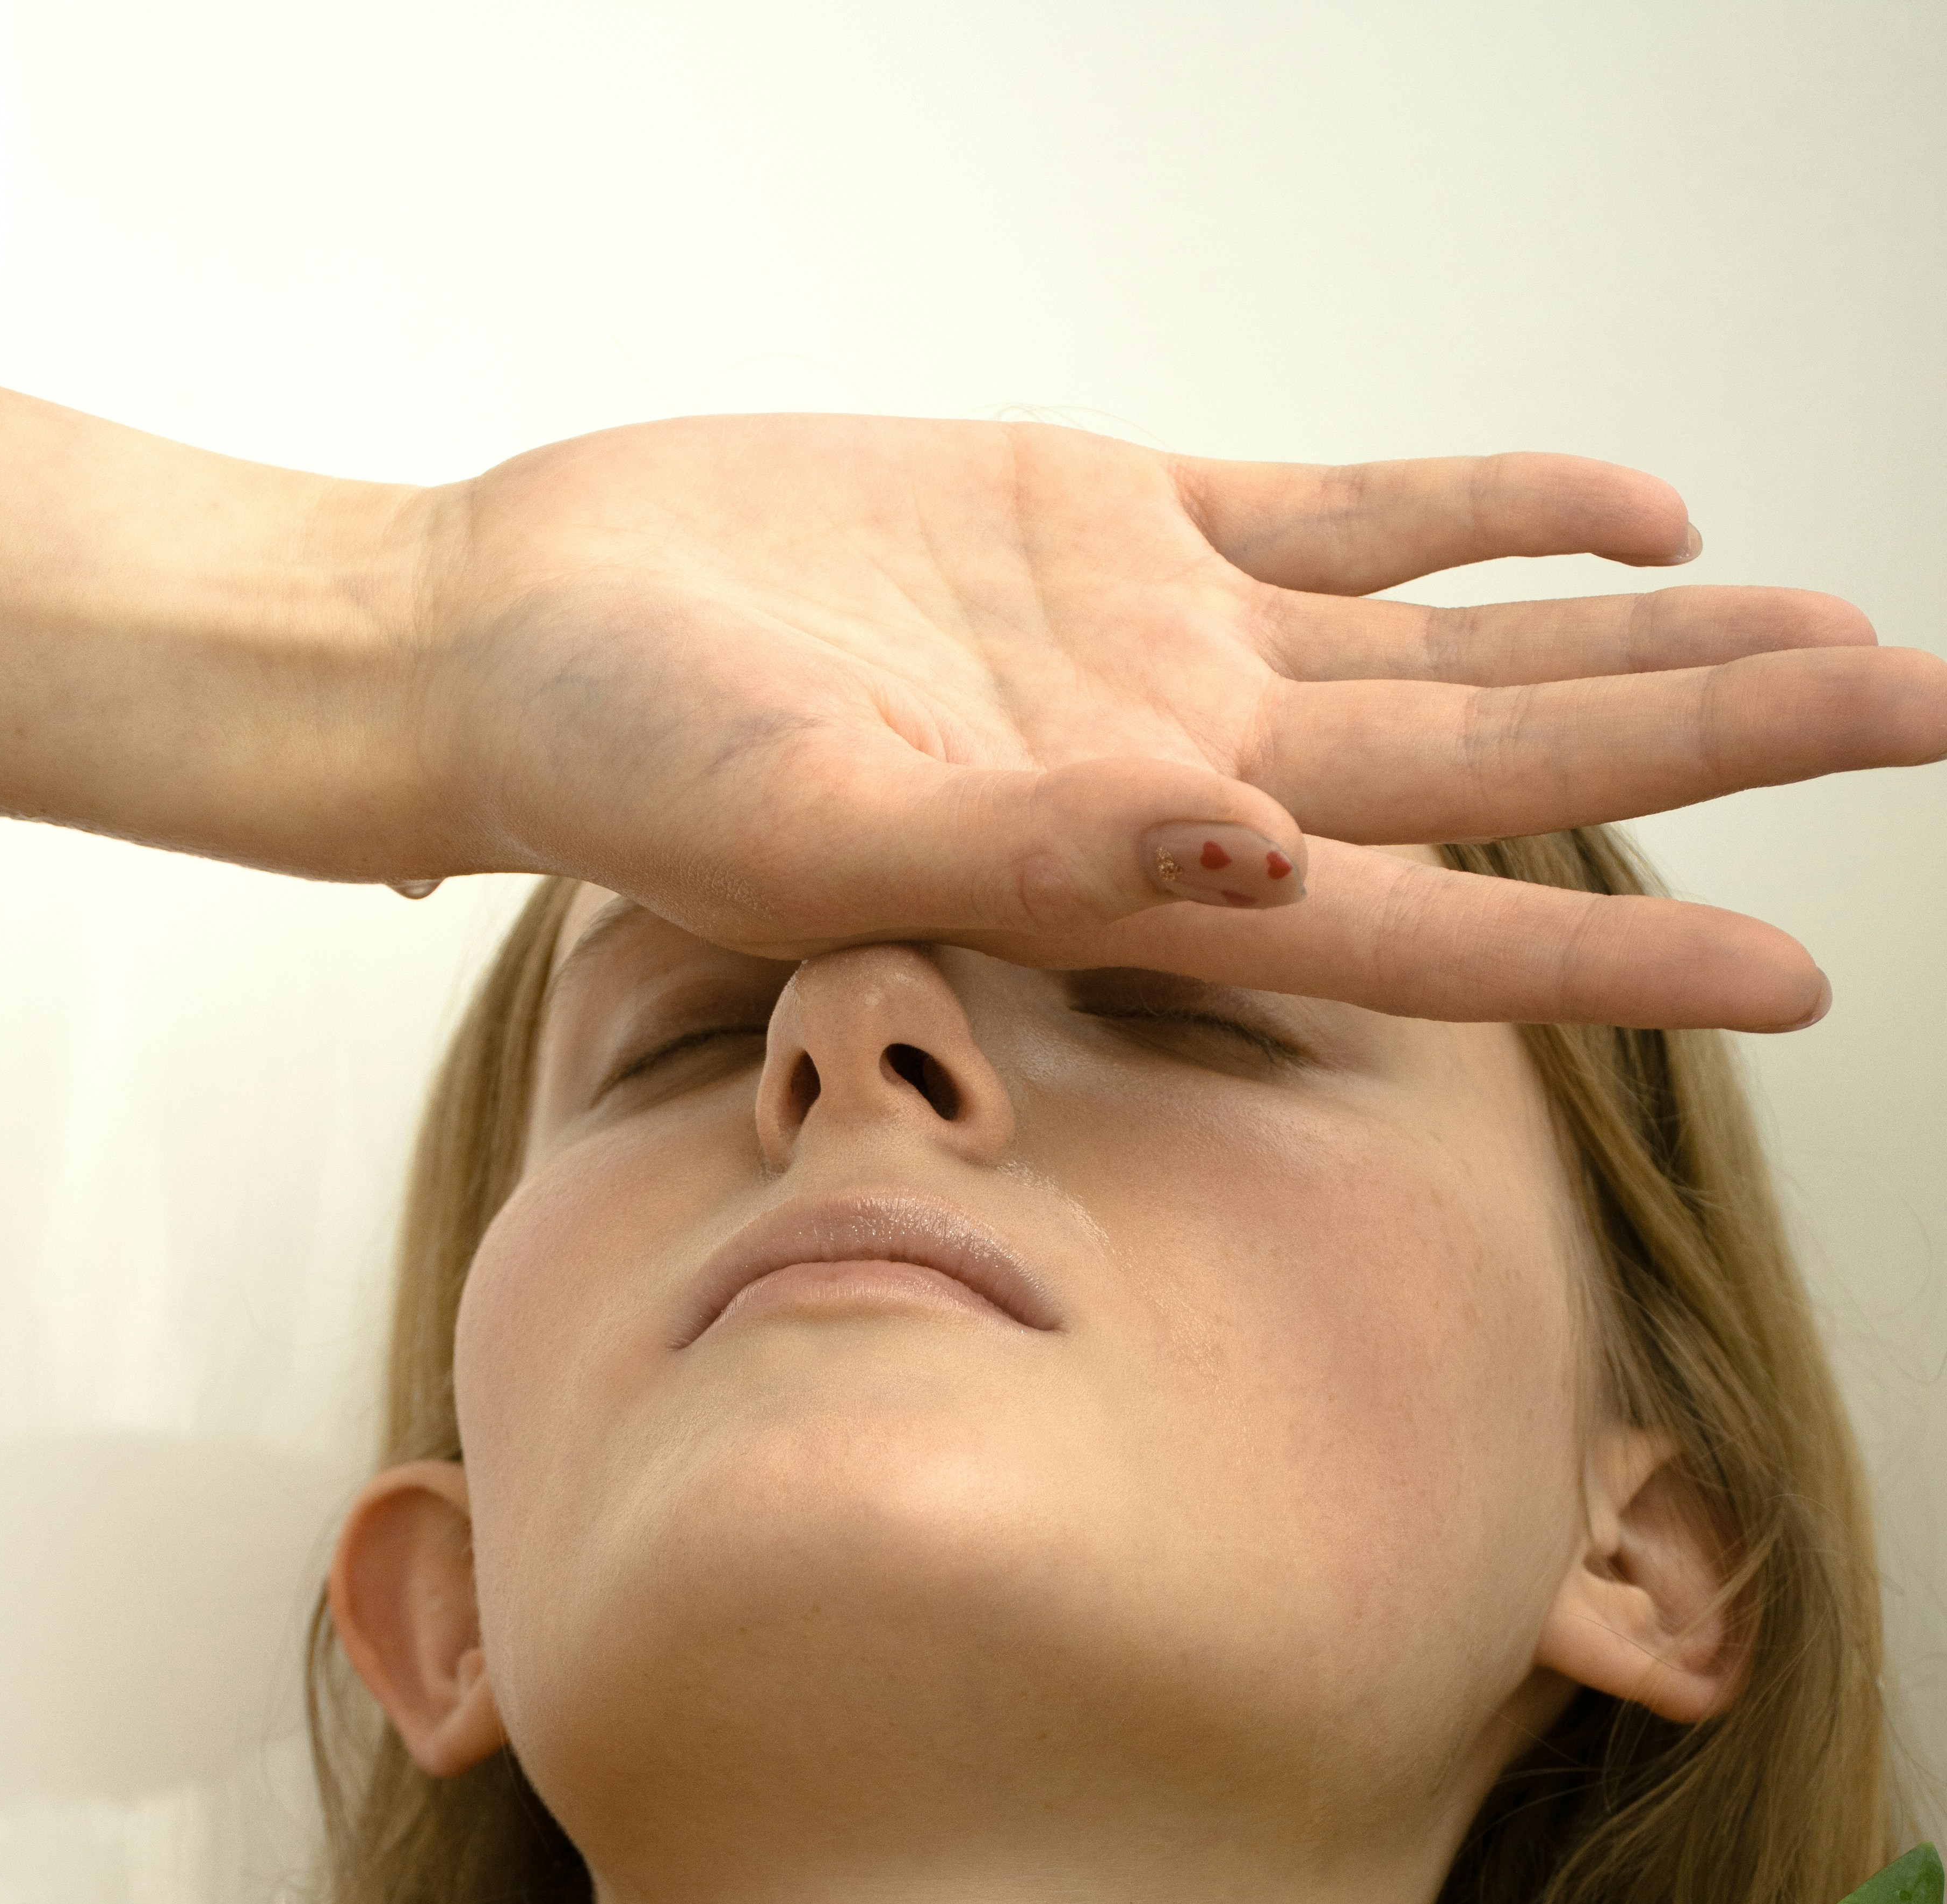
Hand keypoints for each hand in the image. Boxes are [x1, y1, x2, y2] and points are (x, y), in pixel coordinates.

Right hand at [0, 338, 1940, 1025]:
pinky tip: (1631, 510)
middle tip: (1920, 721)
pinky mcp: (1107, 515)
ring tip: (1842, 636)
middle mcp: (1186, 771)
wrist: (516, 633)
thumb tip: (1250, 845)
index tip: (1796, 979)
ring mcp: (1163, 640)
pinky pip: (1347, 508)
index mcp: (1136, 873)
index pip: (1431, 929)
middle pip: (1507, 767)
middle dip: (1715, 750)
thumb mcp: (804, 814)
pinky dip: (1486, 505)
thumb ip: (1029, 842)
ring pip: (1464, 643)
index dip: (1617, 958)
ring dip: (1651, 640)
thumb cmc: (617, 759)